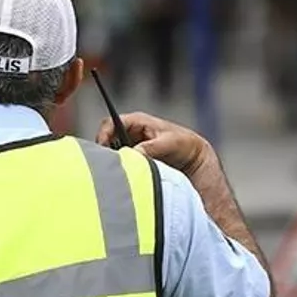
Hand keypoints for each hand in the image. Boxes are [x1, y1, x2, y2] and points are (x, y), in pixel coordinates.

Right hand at [96, 112, 211, 174]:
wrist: (193, 156)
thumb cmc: (183, 143)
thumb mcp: (168, 143)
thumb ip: (150, 148)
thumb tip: (133, 155)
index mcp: (136, 121)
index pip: (110, 123)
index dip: (103, 135)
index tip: (103, 150)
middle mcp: (130, 132)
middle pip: (107, 139)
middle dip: (106, 151)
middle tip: (111, 164)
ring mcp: (131, 145)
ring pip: (112, 152)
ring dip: (114, 160)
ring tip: (121, 170)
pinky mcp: (134, 158)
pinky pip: (121, 162)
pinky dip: (121, 167)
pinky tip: (126, 174)